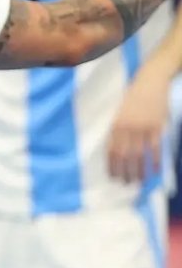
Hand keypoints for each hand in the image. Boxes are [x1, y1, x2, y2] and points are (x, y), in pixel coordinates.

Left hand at [107, 66, 171, 182]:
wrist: (149, 83)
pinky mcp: (157, 127)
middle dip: (124, 172)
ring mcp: (142, 128)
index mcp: (115, 125)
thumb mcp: (120, 113)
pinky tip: (154, 171)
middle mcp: (127, 128)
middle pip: (124, 156)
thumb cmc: (133, 98)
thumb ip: (118, 130)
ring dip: (138, 170)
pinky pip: (155, 149)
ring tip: (138, 181)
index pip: (111, 151)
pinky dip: (155, 162)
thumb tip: (115, 150)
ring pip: (139, 155)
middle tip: (125, 184)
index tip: (112, 177)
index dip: (111, 165)